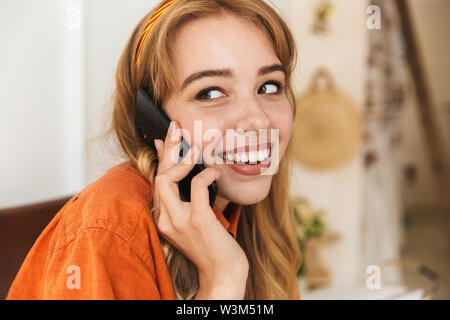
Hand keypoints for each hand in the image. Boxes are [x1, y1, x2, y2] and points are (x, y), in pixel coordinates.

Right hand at [151, 120, 248, 298]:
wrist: (223, 273)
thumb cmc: (212, 244)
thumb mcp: (195, 217)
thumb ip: (188, 195)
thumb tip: (186, 169)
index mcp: (163, 217)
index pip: (156, 179)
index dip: (160, 155)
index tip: (164, 137)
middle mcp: (165, 219)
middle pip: (158, 174)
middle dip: (168, 147)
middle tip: (176, 128)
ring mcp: (179, 221)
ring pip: (167, 178)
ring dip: (183, 159)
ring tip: (197, 149)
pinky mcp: (197, 221)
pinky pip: (197, 185)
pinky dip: (207, 173)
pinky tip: (216, 173)